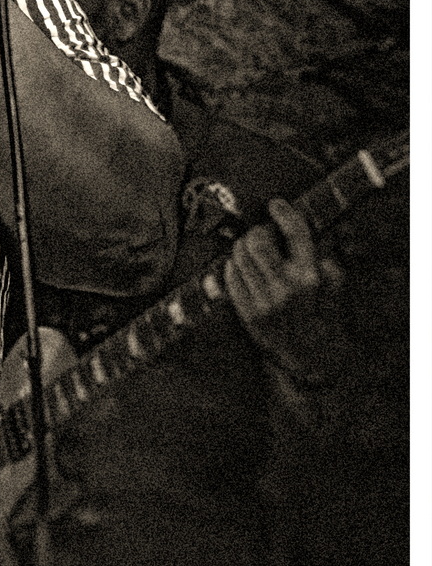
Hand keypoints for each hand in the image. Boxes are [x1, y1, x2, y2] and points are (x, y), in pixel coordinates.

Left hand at [224, 198, 344, 379]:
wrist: (310, 362)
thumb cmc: (324, 323)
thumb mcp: (335, 293)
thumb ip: (328, 268)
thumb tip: (315, 242)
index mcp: (311, 277)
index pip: (295, 233)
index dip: (284, 212)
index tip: (276, 203)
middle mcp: (285, 287)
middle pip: (257, 240)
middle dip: (258, 231)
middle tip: (263, 235)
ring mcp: (262, 300)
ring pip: (239, 255)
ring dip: (242, 247)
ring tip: (252, 252)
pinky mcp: (245, 312)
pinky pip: (229, 276)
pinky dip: (233, 267)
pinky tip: (243, 269)